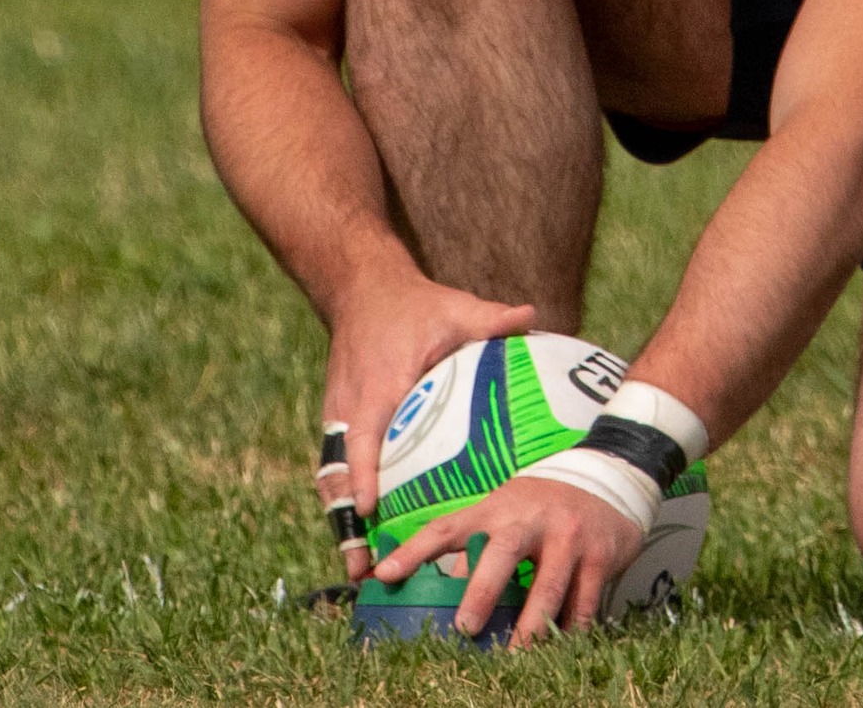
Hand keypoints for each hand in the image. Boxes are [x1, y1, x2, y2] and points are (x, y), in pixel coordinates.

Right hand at [317, 273, 534, 578]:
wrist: (361, 290)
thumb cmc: (413, 304)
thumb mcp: (454, 307)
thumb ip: (490, 319)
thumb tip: (531, 316)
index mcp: (379, 383)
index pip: (366, 434)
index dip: (364, 472)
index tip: (368, 508)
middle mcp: (351, 405)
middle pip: (339, 470)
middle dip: (345, 520)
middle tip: (361, 568)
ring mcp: (338, 415)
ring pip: (331, 475)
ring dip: (339, 521)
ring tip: (356, 571)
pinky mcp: (337, 420)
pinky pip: (334, 467)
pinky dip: (342, 503)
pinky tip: (360, 539)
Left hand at [373, 476, 643, 644]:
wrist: (608, 479)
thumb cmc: (542, 506)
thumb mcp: (505, 514)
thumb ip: (475, 548)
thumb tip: (438, 590)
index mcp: (497, 509)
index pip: (447, 527)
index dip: (414, 551)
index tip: (384, 574)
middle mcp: (530, 519)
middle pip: (502, 553)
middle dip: (482, 591)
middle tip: (465, 626)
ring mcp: (568, 537)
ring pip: (547, 586)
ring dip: (529, 626)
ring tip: (514, 654)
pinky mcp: (599, 556)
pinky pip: (583, 601)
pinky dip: (570, 628)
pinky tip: (559, 647)